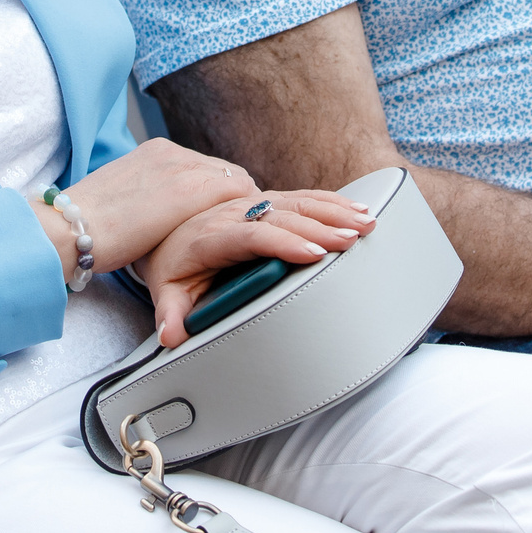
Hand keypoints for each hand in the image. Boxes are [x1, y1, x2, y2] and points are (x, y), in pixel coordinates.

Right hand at [32, 138, 263, 276]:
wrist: (71, 229)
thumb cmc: (91, 227)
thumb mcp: (125, 198)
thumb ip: (152, 196)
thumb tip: (165, 215)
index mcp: (155, 151)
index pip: (206, 167)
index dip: (216, 194)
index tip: (216, 218)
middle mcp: (173, 152)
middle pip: (227, 172)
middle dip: (232, 201)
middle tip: (232, 231)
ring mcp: (183, 167)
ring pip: (238, 183)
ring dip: (240, 209)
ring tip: (238, 236)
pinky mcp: (191, 190)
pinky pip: (240, 194)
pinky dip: (244, 214)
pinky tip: (239, 235)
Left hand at [133, 190, 375, 345]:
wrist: (166, 228)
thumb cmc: (171, 263)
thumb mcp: (167, 290)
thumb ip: (171, 313)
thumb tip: (172, 334)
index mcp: (212, 236)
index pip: (250, 237)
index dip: (282, 243)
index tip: (312, 254)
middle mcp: (234, 214)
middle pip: (282, 217)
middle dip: (320, 228)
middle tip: (351, 240)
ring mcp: (252, 204)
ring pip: (297, 203)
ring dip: (333, 212)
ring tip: (365, 222)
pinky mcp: (265, 201)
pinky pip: (302, 198)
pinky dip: (331, 202)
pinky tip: (356, 209)